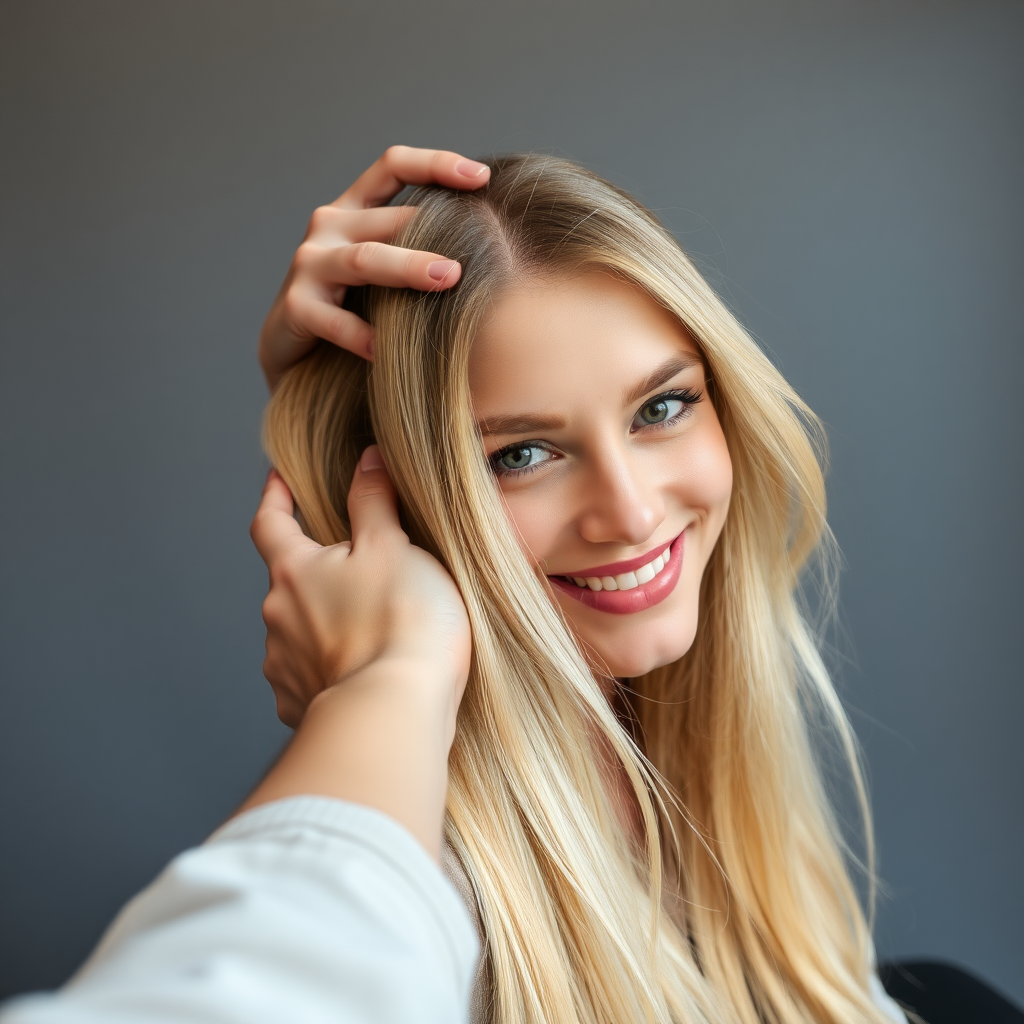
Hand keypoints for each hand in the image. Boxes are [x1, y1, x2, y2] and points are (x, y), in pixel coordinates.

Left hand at [249, 448, 471, 730]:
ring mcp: (283, 667)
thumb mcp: (394, 547)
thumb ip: (374, 500)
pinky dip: (332, 670)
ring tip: (373, 630)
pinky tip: (365, 672)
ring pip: (300, 632)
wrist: (395, 713)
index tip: (279, 480)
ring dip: (326, 625)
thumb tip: (366, 459)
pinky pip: (311, 679)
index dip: (275, 498)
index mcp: (293, 572)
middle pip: (289, 583)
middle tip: (360, 570)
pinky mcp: (299, 707)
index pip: (270, 523)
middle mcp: (277, 618)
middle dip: (317, 573)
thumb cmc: (400, 624)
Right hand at [258, 146, 490, 390]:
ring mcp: (309, 264)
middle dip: (435, 231)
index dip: (435, 164)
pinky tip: (388, 351)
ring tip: (448, 279)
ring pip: (364, 259)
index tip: (482, 178)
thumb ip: (419, 249)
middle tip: (480, 250)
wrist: (295, 352)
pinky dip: (364, 336)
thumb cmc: (355, 306)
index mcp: (354, 209)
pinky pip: (335, 321)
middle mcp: (329, 226)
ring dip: (408, 267)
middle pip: (388, 219)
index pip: (393, 167)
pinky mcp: (296, 306)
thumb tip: (494, 245)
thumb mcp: (386, 270)